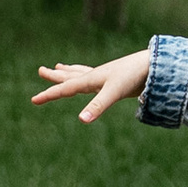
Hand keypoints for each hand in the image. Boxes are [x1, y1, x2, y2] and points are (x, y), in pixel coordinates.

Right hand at [33, 49, 152, 121]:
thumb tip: (81, 120)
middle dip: (55, 76)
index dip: (49, 95)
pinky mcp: (115, 79)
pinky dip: (86, 75)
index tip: (33, 100)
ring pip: (80, 73)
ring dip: (68, 72)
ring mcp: (105, 76)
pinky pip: (94, 77)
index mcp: (91, 79)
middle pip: (70, 76)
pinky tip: (91, 78)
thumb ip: (97, 107)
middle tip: (41, 70)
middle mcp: (95, 76)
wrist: (154, 65)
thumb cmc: (133, 77)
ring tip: (60, 66)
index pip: (65, 88)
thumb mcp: (113, 93)